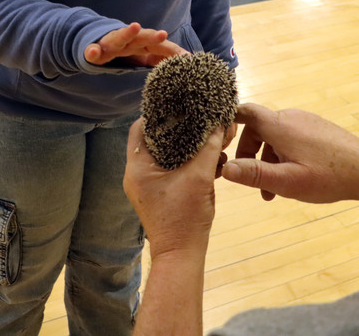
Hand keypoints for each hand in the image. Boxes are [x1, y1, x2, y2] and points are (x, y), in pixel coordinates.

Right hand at [84, 22, 186, 66]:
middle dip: (153, 36)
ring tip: (135, 27)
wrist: (94, 43)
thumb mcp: (142, 56)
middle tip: (163, 35)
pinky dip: (92, 51)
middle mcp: (128, 41)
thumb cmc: (124, 50)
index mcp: (141, 44)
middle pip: (142, 37)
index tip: (186, 57)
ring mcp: (110, 44)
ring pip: (119, 37)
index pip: (159, 46)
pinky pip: (92, 50)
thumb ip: (160, 59)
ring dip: (127, 32)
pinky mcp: (94, 50)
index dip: (171, 50)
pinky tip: (92, 52)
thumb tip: (185, 63)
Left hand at [124, 118, 225, 256]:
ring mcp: (148, 185)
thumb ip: (209, 148)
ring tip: (208, 135)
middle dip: (179, 128)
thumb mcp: (200, 178)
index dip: (159, 113)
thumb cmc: (185, 218)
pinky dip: (187, 161)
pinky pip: (172, 169)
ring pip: (166, 155)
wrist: (182, 255)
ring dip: (186, 145)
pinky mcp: (160, 193)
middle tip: (198, 116)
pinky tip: (209, 157)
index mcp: (138, 167)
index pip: (141, 128)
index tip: (179, 103)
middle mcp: (138, 174)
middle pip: (155, 139)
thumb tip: (220, 123)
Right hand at [222, 103, 358, 240]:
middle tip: (248, 179)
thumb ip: (254, 174)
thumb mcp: (287, 182)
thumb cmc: (328, 177)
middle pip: (257, 128)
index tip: (217, 136)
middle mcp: (291, 117)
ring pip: (275, 136)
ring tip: (272, 190)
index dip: (227, 120)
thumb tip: (224, 168)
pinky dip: (283, 156)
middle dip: (249, 153)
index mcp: (279, 125)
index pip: (243, 111)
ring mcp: (306, 122)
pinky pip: (291, 138)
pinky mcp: (318, 129)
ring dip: (267, 159)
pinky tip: (292, 179)